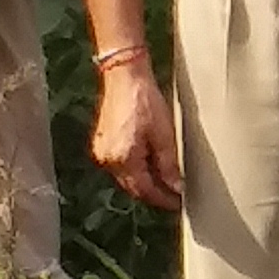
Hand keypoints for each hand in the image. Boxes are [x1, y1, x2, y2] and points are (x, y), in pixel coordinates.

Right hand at [88, 56, 182, 210]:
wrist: (124, 76)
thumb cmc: (144, 100)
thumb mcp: (164, 135)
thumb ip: (169, 165)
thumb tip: (175, 186)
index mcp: (123, 159)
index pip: (145, 190)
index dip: (163, 199)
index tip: (177, 203)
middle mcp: (108, 159)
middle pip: (133, 187)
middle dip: (153, 193)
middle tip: (173, 194)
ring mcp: (102, 151)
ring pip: (126, 177)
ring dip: (143, 181)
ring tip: (164, 179)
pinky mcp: (101, 143)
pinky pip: (119, 165)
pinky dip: (134, 168)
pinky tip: (148, 163)